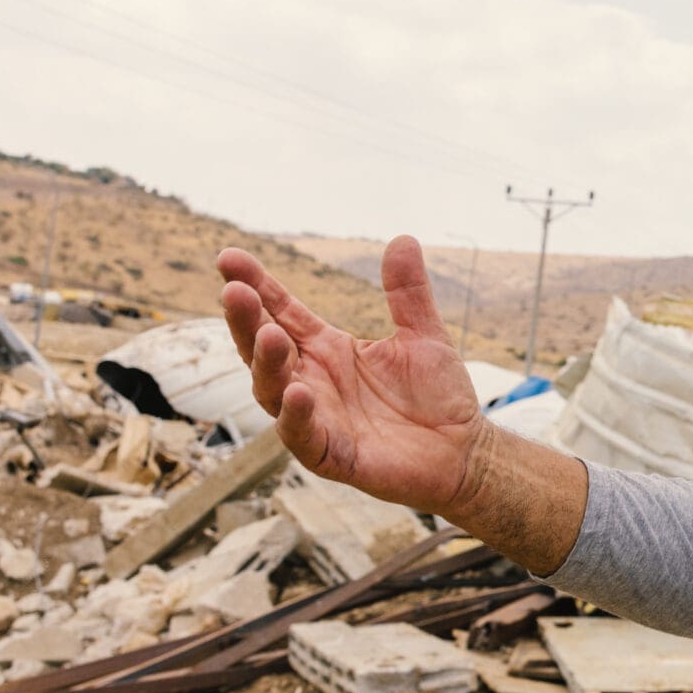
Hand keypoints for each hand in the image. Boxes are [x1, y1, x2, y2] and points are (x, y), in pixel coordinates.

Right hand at [217, 236, 483, 518]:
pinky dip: (296, 416)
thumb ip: (408, 292)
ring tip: (268, 335)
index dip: (256, 285)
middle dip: (246, 320)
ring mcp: (315, 418)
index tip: (229, 257)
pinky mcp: (330, 454)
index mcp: (327, 349)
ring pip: (273, 391)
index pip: (281, 312)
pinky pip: (302, 436)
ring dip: (266, 364)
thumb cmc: (437, 395)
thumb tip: (403, 238)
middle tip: (234, 291)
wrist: (463, 450)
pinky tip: (299, 392)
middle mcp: (311, 380)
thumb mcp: (423, 335)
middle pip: (264, 347)